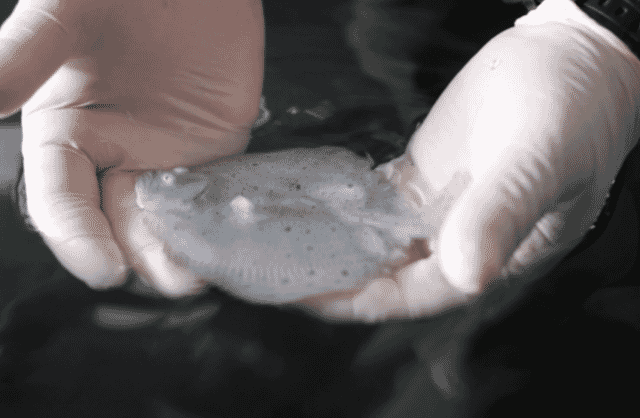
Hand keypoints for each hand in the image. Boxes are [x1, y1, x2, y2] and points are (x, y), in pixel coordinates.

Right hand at [0, 0, 263, 288]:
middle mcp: (112, 155)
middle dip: (138, 257)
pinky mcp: (212, 150)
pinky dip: (216, 222)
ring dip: (178, 251)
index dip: (78, 238)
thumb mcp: (64, 16)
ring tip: (198, 275)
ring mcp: (164, 157)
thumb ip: (23, 55)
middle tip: (170, 280)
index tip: (104, 270)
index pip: (63, 201)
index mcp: (65, 135)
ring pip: (164, 220)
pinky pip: (211, 196)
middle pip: (116, 224)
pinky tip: (227, 242)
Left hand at [296, 0, 639, 321]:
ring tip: (279, 237)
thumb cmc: (577, 110)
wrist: (571, 56)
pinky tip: (309, 202)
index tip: (303, 295)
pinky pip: (376, 200)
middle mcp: (458, 239)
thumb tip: (465, 272)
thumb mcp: (541, 161)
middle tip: (275, 267)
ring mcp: (437, 207)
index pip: (413, 295)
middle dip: (332, 274)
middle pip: (385, 272)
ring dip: (332, 241)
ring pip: (375, 238)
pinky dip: (343, 204)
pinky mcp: (423, 176)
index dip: (357, 299)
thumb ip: (503, 212)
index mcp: (492, 256)